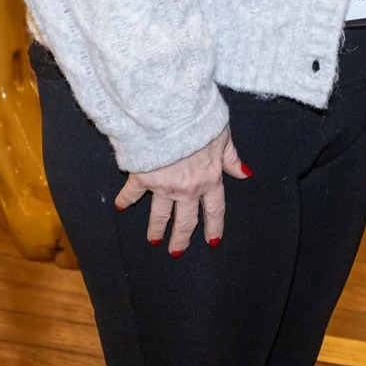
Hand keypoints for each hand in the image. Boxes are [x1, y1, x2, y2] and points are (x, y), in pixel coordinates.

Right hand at [114, 125, 249, 254]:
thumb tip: (245, 173)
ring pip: (160, 214)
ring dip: (157, 228)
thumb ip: (231, 158)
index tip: (212, 241)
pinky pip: (132, 193)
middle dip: (182, 237)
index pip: (214, 209)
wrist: (171, 114)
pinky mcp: (143, 177)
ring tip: (154, 240)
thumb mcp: (223, 136)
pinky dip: (125, 199)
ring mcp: (164, 186)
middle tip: (177, 251)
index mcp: (210, 178)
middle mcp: (188, 188)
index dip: (214, 226)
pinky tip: (120, 206)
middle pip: (186, 220)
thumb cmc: (200, 120)